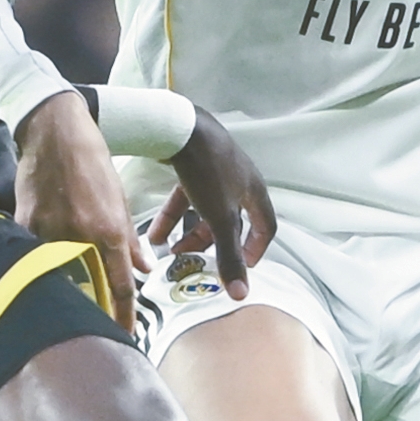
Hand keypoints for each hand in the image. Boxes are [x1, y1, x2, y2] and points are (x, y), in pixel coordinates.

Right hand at [15, 92, 146, 332]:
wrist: (56, 131)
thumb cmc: (91, 162)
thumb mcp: (119, 199)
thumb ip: (129, 240)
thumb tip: (144, 269)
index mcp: (109, 231)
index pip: (119, 287)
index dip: (123, 317)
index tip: (126, 337)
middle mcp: (81, 236)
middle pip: (85, 289)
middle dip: (91, 309)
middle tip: (94, 324)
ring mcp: (50, 231)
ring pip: (56, 275)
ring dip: (63, 288)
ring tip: (66, 299)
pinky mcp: (25, 223)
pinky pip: (32, 255)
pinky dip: (37, 263)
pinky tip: (38, 269)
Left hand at [146, 109, 276, 304]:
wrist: (180, 127)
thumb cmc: (209, 170)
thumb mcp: (221, 218)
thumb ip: (229, 256)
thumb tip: (240, 293)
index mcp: (254, 191)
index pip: (266, 226)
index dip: (257, 249)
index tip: (241, 267)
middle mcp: (239, 181)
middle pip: (231, 222)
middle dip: (212, 245)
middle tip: (196, 263)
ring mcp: (216, 172)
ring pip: (205, 211)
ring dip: (189, 233)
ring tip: (171, 252)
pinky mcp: (194, 165)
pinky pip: (186, 198)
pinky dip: (173, 216)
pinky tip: (153, 234)